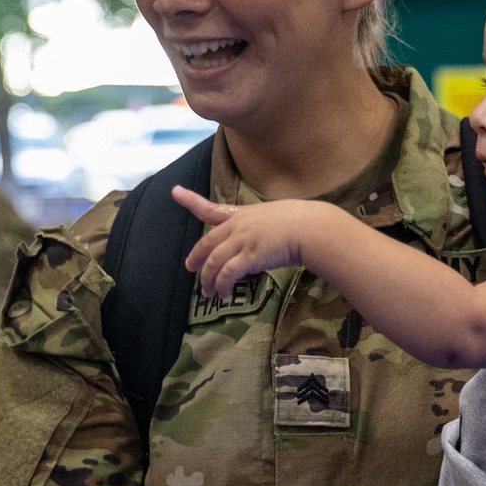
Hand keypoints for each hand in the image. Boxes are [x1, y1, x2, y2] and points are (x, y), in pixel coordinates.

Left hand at [173, 187, 314, 297]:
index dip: (190, 200)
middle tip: (191, 269)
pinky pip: (227, 274)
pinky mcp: (249, 257)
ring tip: (209, 292)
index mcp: (242, 214)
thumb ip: (261, 227)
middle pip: (207, 243)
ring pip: (213, 262)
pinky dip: (222, 285)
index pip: (211, 208)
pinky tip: (223, 294)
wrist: (311, 228)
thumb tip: (263, 239)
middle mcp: (237, 226)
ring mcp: (242, 241)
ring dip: (208, 280)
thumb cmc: (301, 221)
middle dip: (196, 258)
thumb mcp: (275, 217)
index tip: (175, 192)